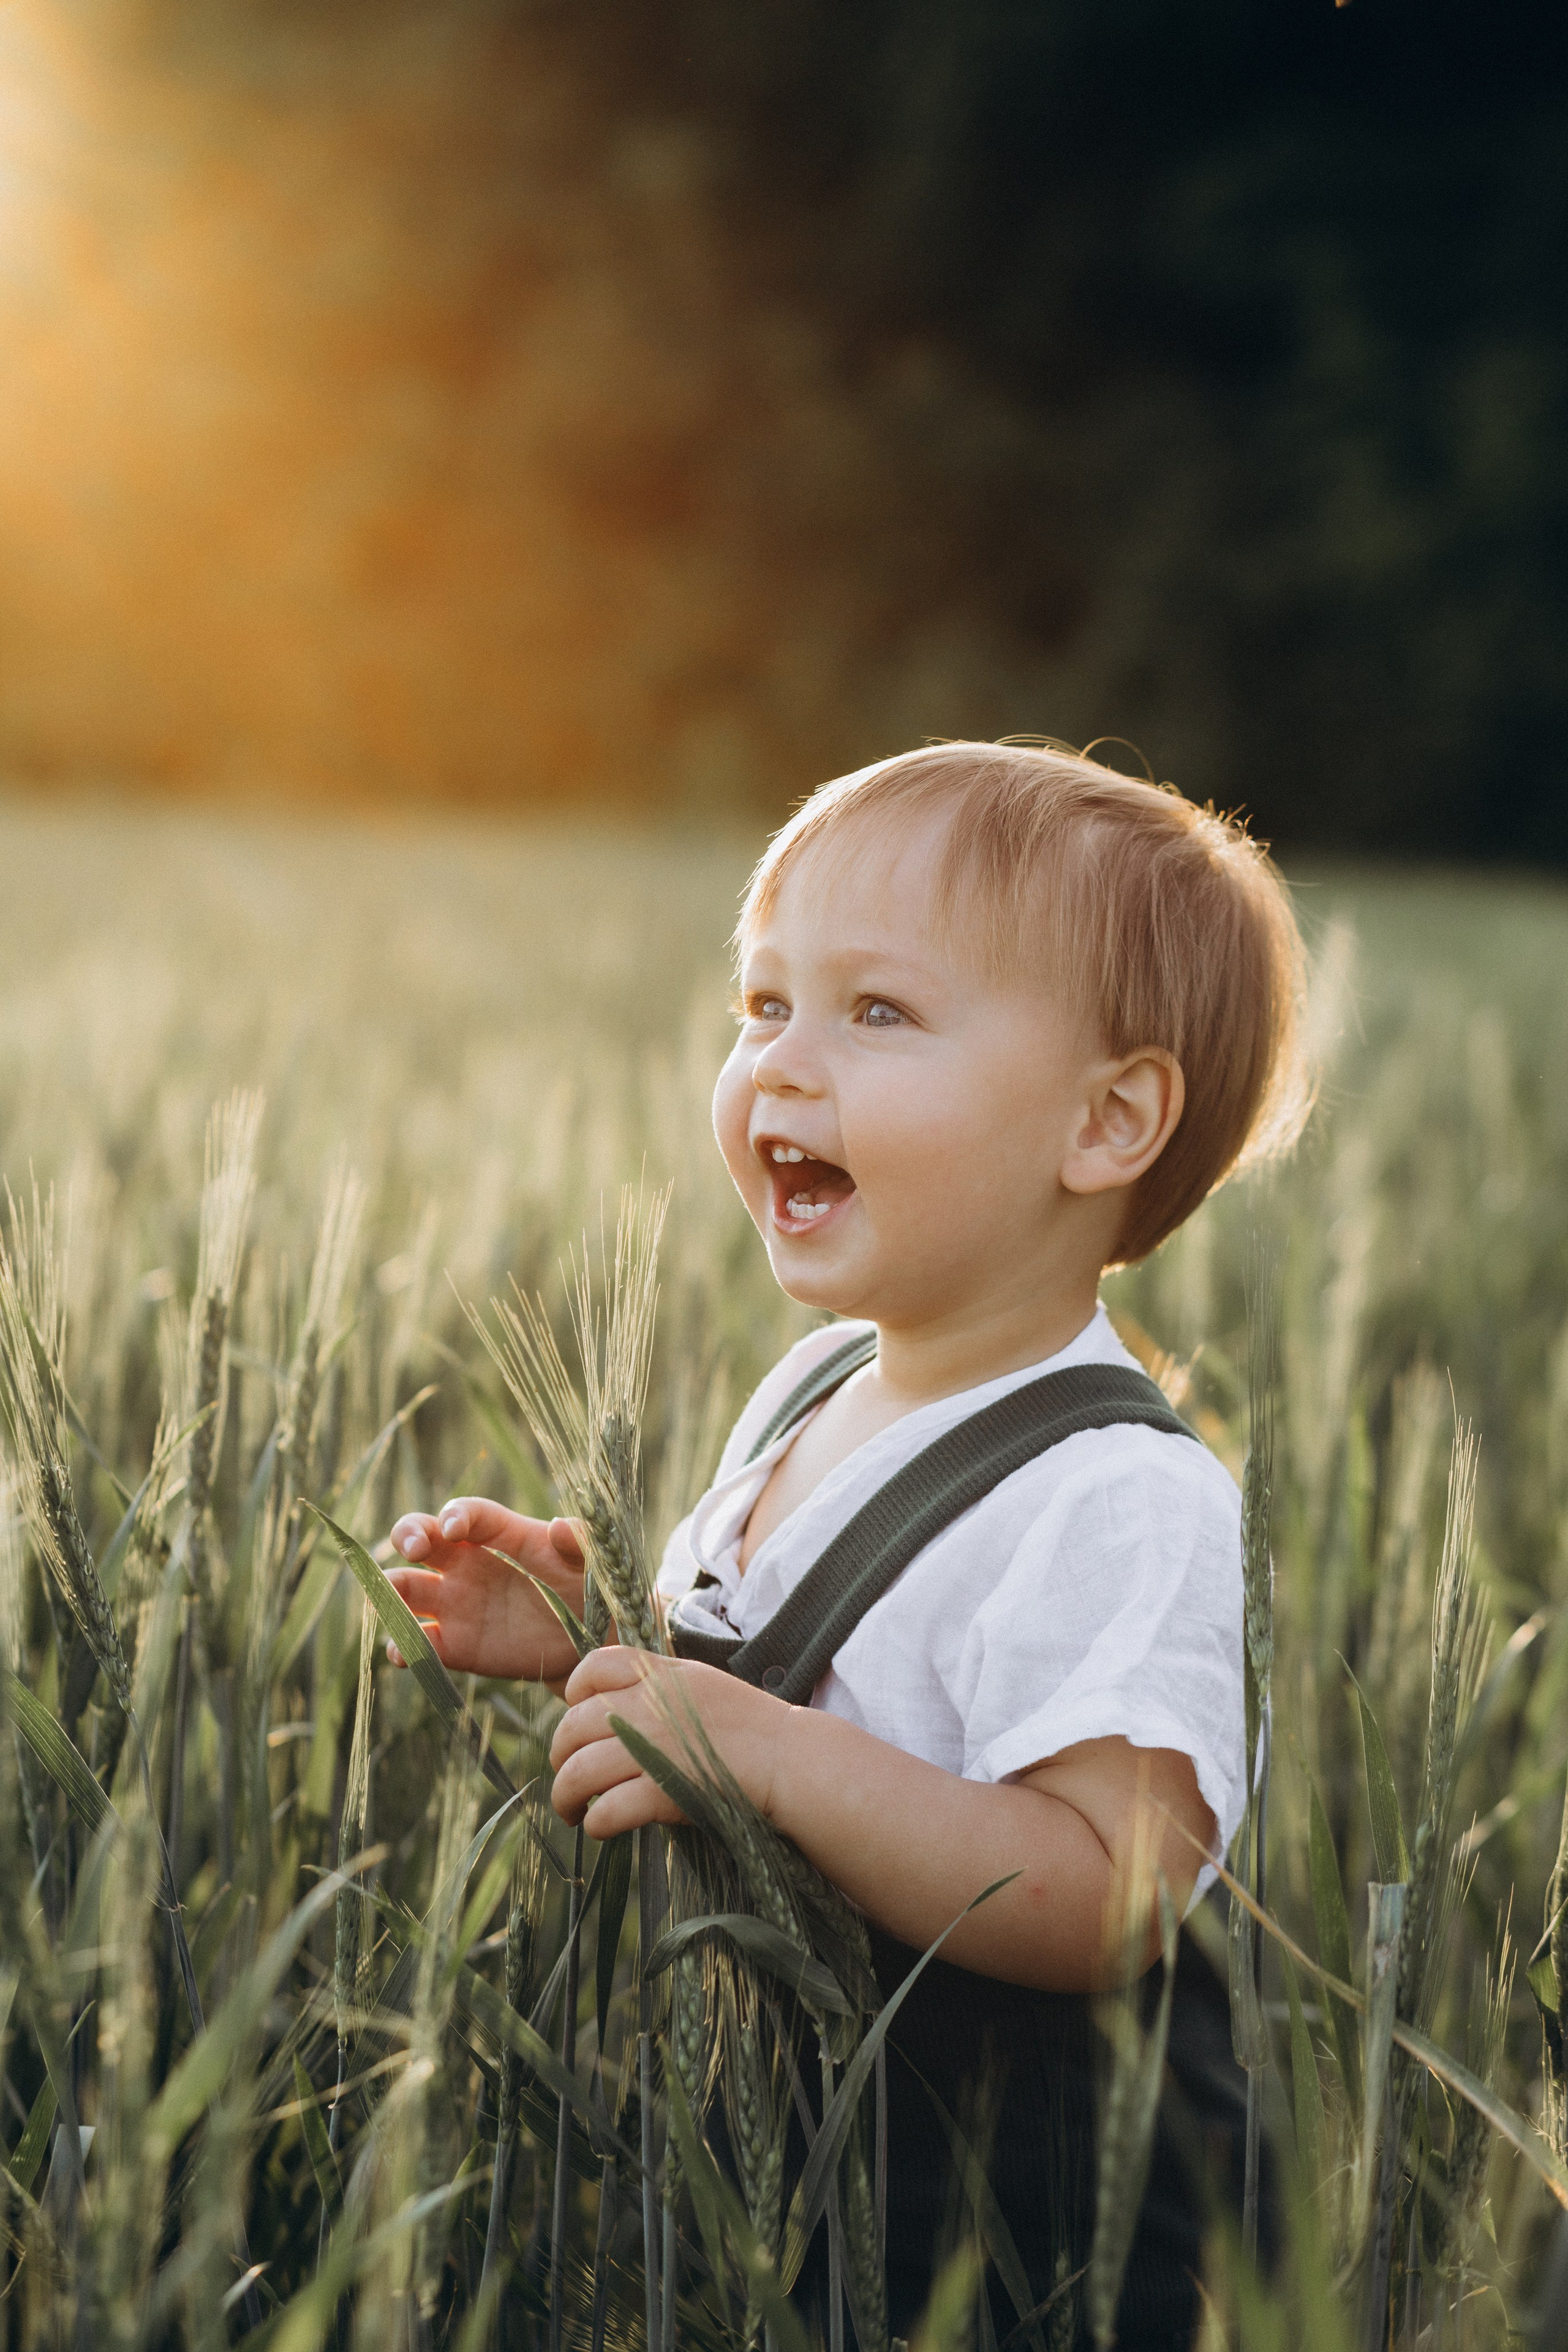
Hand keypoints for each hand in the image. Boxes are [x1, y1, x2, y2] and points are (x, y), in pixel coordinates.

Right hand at [384, 1497, 585, 1684]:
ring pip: (407, 1588)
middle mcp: (467, 1562)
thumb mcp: (593, 1561)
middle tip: (413, 1549)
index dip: (455, 1514)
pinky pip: (418, 1643)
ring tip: (391, 1601)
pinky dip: (403, 1646)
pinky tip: (403, 1654)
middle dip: (408, 1535)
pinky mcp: (454, 1645)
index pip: (466, 1512)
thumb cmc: (589, 1588)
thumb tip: (559, 1526)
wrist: (589, 1642)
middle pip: (420, 1536)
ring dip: (392, 1590)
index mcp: (500, 1533)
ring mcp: (456, 1603)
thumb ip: (579, 1542)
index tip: (453, 1527)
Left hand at [548, 1649, 790, 1839]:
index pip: (594, 1666)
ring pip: (579, 1771)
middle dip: (560, 1753)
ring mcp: (651, 1749)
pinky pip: (607, 1811)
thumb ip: (658, 1687)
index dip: (575, 1690)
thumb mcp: (700, 1683)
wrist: (788, 1759)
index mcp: (659, 1674)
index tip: (576, 1713)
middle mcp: (647, 1706)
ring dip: (565, 1796)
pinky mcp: (661, 1792)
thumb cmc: (750, 1725)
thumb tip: (618, 1704)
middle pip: (574, 1724)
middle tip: (567, 1774)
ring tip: (570, 1810)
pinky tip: (601, 1828)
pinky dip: (597, 1823)